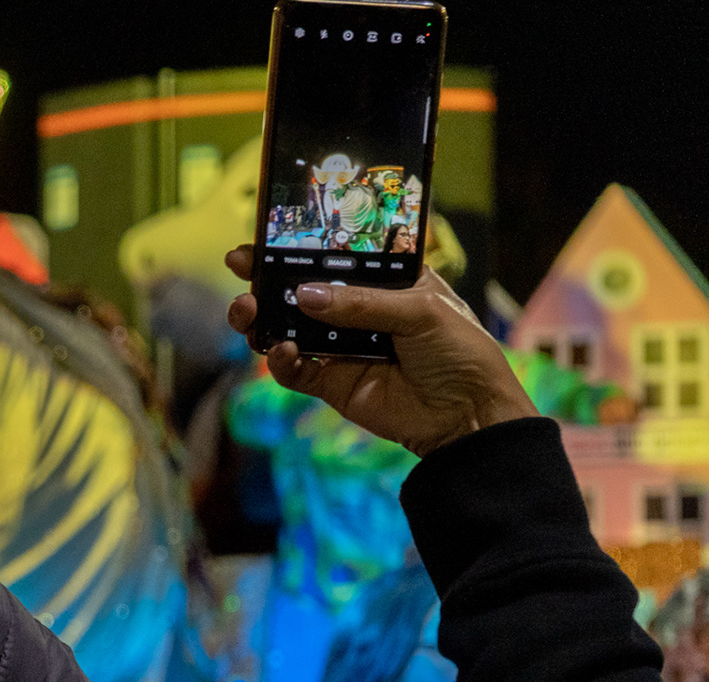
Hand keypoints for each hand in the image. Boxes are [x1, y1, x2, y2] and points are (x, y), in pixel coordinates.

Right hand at [224, 245, 537, 457]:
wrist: (467, 415)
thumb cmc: (460, 352)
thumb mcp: (420, 312)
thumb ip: (361, 303)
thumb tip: (305, 296)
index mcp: (384, 281)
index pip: (335, 256)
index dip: (300, 246)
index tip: (265, 238)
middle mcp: (357, 310)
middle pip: (301, 289)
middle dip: (267, 279)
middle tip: (242, 268)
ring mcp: (341, 347)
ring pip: (288, 328)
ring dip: (262, 319)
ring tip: (247, 312)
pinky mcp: (331, 383)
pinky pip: (295, 370)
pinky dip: (281, 361)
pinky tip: (282, 351)